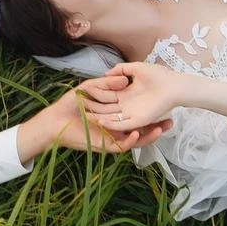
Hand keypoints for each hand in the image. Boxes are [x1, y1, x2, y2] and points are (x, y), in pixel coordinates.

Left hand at [44, 75, 171, 152]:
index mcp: (115, 115)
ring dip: (148, 135)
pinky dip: (130, 140)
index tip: (165, 105)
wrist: (55, 120)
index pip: (137, 113)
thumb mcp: (91, 88)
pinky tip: (137, 132)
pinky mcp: (105, 146)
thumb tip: (125, 79)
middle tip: (171, 122)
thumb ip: (108, 84)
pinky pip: (121, 145)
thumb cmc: (71, 104)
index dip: (151, 111)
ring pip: (135, 139)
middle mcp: (116, 127)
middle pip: (141, 128)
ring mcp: (112, 138)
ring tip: (161, 129)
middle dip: (156, 126)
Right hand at [78, 60, 187, 131]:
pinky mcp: (137, 120)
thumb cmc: (158, 76)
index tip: (81, 98)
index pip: (106, 99)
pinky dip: (111, 124)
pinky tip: (99, 121)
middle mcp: (126, 106)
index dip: (95, 98)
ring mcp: (131, 114)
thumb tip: (107, 73)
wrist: (174, 85)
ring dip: (99, 119)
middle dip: (93, 110)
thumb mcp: (136, 69)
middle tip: (79, 111)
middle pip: (106, 110)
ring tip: (85, 117)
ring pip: (111, 118)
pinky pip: (122, 124)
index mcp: (125, 95)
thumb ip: (121, 70)